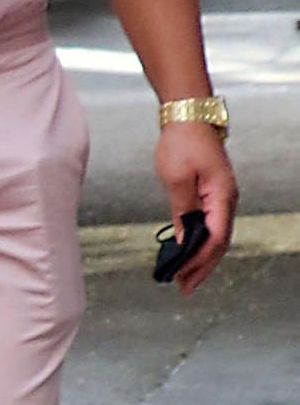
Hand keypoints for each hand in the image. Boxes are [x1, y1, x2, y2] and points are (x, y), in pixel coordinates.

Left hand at [155, 123, 236, 295]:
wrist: (188, 116)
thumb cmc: (182, 142)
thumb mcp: (176, 179)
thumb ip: (182, 210)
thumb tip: (182, 239)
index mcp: (222, 197)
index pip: (214, 239)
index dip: (198, 261)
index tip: (181, 276)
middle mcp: (227, 200)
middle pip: (219, 243)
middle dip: (202, 267)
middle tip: (185, 288)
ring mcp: (221, 197)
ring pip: (216, 235)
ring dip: (201, 257)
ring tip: (185, 276)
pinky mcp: (212, 193)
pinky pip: (210, 224)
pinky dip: (200, 241)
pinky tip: (188, 251)